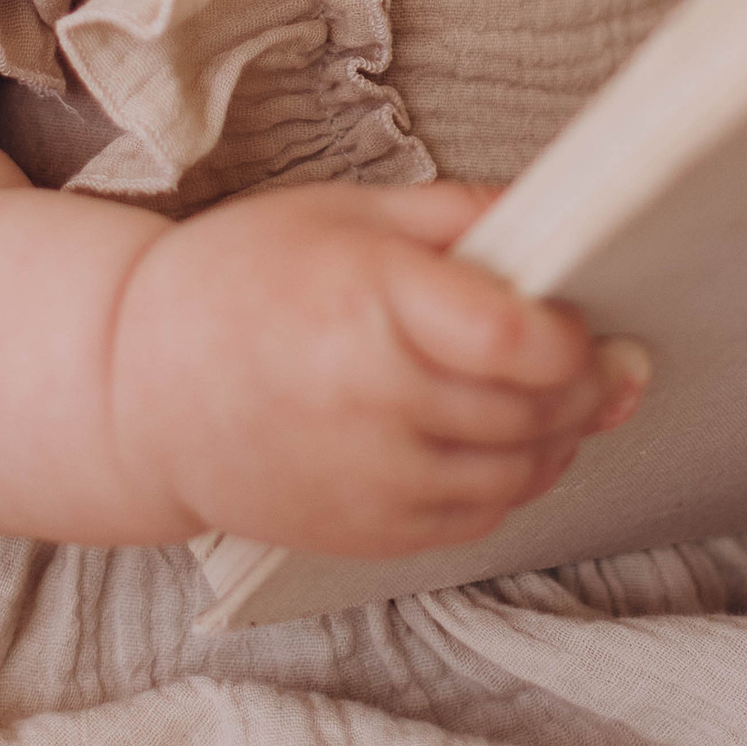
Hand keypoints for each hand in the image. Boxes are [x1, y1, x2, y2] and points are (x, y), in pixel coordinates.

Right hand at [111, 178, 648, 556]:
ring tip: (563, 402)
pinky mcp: (363, 533)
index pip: (519, 342)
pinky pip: (477, 519)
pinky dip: (510, 483)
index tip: (587, 317)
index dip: (575, 337)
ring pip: (518, 474)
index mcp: (371, 304)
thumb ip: (460, 216)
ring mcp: (368, 479)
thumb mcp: (346, 212)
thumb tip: (560, 224)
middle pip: (534, 412)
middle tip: (610, 360)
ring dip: (560, 440)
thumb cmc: (239, 281)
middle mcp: (373, 401)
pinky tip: (504, 443)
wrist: (136, 388)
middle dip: (589, 388)